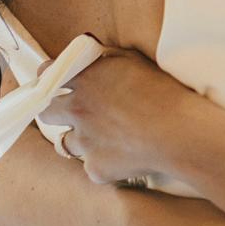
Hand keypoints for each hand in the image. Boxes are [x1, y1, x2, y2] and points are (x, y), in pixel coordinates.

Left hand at [40, 44, 191, 184]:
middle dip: (55, 110)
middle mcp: (77, 110)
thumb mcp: (134, 61)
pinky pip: (93, 166)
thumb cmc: (163, 91)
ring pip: (68, 143)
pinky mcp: (95, 168)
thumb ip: (107, 58)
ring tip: (110, 137)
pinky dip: (105, 162)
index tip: (55, 80)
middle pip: (47, 111)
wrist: (178, 132)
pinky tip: (127, 156)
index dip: (50, 77)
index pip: (47, 73)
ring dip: (83, 139)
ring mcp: (83, 142)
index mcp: (85, 79)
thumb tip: (94, 57)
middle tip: (76, 112)